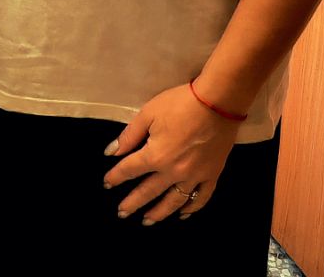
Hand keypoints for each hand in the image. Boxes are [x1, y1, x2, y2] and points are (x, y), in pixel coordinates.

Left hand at [102, 83, 241, 223]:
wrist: (216, 103)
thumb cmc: (178, 104)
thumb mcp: (148, 113)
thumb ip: (129, 136)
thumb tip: (111, 152)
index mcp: (156, 156)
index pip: (130, 170)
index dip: (116, 177)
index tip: (107, 183)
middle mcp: (173, 172)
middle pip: (149, 191)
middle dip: (133, 203)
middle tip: (121, 213)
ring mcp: (195, 176)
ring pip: (174, 201)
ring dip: (159, 213)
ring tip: (148, 221)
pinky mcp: (212, 175)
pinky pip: (201, 198)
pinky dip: (191, 208)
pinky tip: (183, 214)